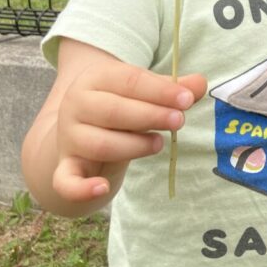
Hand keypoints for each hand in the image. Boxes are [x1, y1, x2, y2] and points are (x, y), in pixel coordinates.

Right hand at [53, 61, 206, 201]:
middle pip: (114, 111)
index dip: (160, 91)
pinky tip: (103, 187)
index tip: (187, 100)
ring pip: (101, 144)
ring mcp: (69, 137)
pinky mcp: (66, 166)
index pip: (129, 80)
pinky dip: (82, 188)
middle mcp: (76, 105)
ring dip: (134, 145)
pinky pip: (66, 180)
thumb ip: (172, 89)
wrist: (80, 132)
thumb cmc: (121, 106)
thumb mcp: (144, 93)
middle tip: (179, 121)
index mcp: (96, 78)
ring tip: (159, 144)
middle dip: (150, 115)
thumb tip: (201, 83)